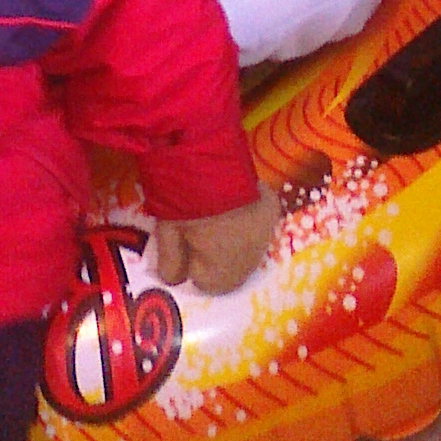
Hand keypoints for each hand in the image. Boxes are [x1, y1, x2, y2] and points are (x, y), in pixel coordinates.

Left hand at [154, 183, 281, 293]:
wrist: (209, 156)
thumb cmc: (183, 200)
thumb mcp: (167, 231)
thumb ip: (171, 262)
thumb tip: (174, 281)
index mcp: (224, 271)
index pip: (209, 284)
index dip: (194, 266)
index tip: (184, 246)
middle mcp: (251, 261)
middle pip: (233, 270)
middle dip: (216, 256)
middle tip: (198, 229)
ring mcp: (266, 235)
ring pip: (249, 250)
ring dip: (235, 240)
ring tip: (217, 215)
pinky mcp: (273, 211)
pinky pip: (262, 225)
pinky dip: (251, 219)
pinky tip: (238, 204)